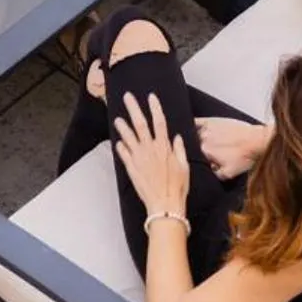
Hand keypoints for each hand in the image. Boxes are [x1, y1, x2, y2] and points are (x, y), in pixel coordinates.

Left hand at [113, 93, 190, 218]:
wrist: (164, 205)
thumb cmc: (177, 188)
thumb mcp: (184, 167)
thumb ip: (179, 150)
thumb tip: (176, 138)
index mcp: (164, 148)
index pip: (160, 122)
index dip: (155, 108)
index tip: (151, 97)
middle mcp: (150, 150)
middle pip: (140, 123)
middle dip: (133, 108)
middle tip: (127, 97)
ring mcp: (139, 158)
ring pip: (128, 137)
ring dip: (122, 126)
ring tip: (117, 118)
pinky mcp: (131, 168)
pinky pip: (123, 154)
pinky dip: (120, 146)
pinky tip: (118, 142)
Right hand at [194, 116, 269, 177]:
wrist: (257, 140)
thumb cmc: (246, 155)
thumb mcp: (230, 174)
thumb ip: (215, 175)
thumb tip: (209, 172)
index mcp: (205, 151)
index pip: (195, 159)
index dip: (203, 162)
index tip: (210, 163)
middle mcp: (203, 138)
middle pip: (195, 147)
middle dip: (200, 152)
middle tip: (213, 154)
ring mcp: (207, 128)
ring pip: (194, 136)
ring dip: (197, 140)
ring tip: (211, 144)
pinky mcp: (212, 120)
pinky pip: (197, 122)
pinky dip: (194, 126)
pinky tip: (196, 129)